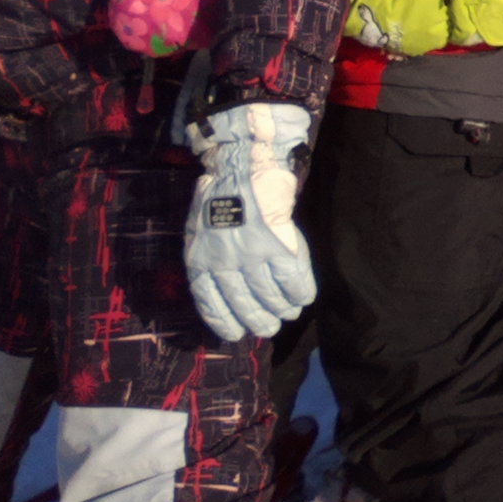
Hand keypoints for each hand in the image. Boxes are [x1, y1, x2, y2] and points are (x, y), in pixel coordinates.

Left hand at [183, 103, 316, 340]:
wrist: (243, 167)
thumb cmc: (218, 198)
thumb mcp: (199, 232)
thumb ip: (208, 260)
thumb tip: (222, 289)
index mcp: (201, 262)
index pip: (212, 305)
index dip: (226, 323)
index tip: (237, 334)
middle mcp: (226, 264)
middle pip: (245, 306)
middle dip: (260, 322)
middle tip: (270, 328)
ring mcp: (254, 256)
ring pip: (271, 297)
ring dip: (283, 310)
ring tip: (289, 314)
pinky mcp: (280, 247)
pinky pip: (293, 280)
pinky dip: (300, 292)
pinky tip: (304, 298)